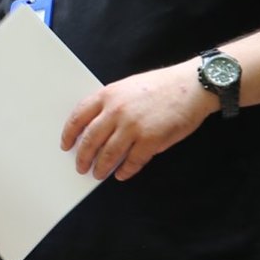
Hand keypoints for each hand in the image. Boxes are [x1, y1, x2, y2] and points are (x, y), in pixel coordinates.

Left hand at [61, 62, 212, 180]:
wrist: (193, 86)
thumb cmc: (161, 86)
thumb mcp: (127, 87)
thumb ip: (109, 104)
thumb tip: (95, 127)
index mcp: (107, 95)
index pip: (78, 117)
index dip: (69, 134)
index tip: (65, 145)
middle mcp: (116, 111)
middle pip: (90, 140)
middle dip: (82, 157)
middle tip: (80, 166)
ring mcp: (133, 126)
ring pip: (108, 154)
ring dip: (101, 167)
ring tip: (98, 173)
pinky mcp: (151, 139)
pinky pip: (133, 161)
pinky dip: (125, 170)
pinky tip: (121, 174)